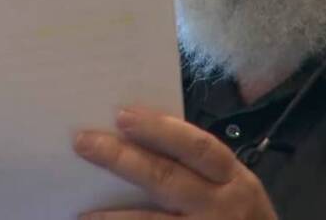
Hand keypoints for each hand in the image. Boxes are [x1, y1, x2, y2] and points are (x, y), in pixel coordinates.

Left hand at [74, 106, 277, 219]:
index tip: (122, 115)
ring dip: (114, 218)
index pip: (196, 147)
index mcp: (233, 178)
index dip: (159, 130)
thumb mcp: (231, 187)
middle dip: (122, 159)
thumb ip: (198, 168)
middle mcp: (221, 206)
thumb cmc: (241, 217)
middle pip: (165, 178)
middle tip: (84, 143)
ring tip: (83, 214)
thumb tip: (139, 142)